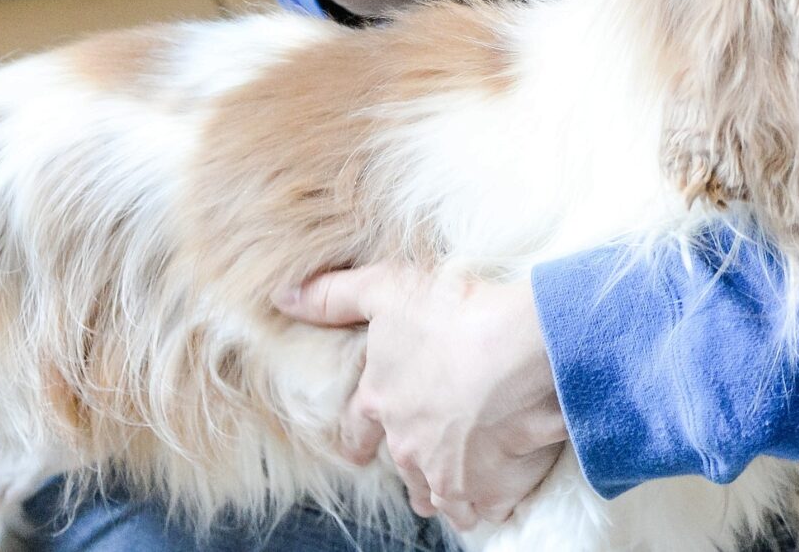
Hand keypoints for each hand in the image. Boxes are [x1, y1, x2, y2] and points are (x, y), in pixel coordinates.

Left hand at [275, 263, 567, 529]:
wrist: (516, 350)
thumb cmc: (452, 314)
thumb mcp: (387, 289)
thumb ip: (334, 296)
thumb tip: (282, 298)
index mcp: (381, 401)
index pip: (356, 430)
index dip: (357, 439)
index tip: (358, 452)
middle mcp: (407, 446)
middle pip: (402, 468)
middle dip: (410, 467)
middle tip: (422, 465)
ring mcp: (448, 475)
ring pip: (439, 497)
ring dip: (445, 492)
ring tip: (456, 490)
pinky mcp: (491, 490)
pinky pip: (486, 508)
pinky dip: (490, 502)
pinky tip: (499, 492)